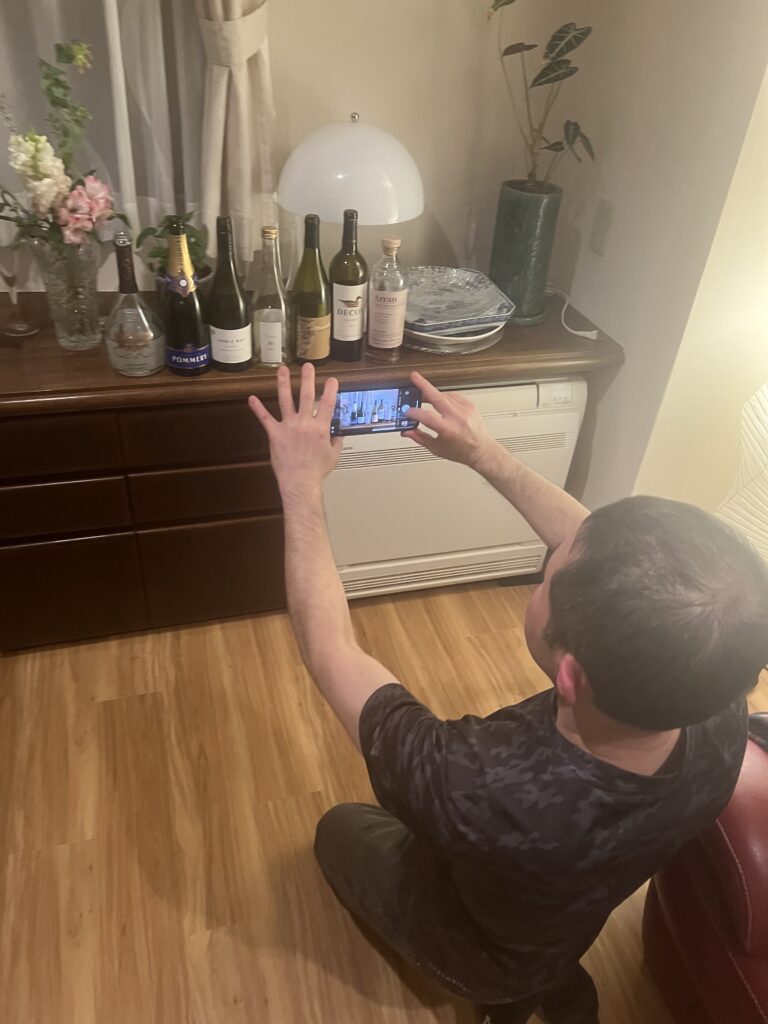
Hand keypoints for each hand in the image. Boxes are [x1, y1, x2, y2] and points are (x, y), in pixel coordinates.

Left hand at [248, 364, 341, 498]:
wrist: (300, 482)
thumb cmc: (316, 471)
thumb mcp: (333, 456)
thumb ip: (336, 442)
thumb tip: (338, 436)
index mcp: (321, 428)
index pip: (327, 403)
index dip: (330, 390)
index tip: (332, 380)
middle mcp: (305, 424)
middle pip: (306, 395)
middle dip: (308, 378)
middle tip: (308, 366)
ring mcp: (289, 427)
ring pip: (285, 400)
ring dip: (283, 383)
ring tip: (282, 370)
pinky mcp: (275, 434)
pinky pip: (265, 419)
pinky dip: (258, 409)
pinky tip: (252, 399)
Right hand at [402, 371, 497, 470]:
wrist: (482, 450)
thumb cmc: (462, 452)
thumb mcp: (437, 448)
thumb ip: (420, 438)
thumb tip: (406, 431)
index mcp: (449, 430)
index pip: (427, 417)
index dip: (414, 412)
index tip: (407, 411)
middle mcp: (458, 418)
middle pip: (437, 397)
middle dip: (423, 386)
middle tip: (414, 377)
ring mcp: (465, 410)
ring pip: (444, 395)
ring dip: (432, 393)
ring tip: (422, 395)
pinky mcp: (470, 405)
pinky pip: (453, 396)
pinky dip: (444, 396)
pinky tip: (439, 399)